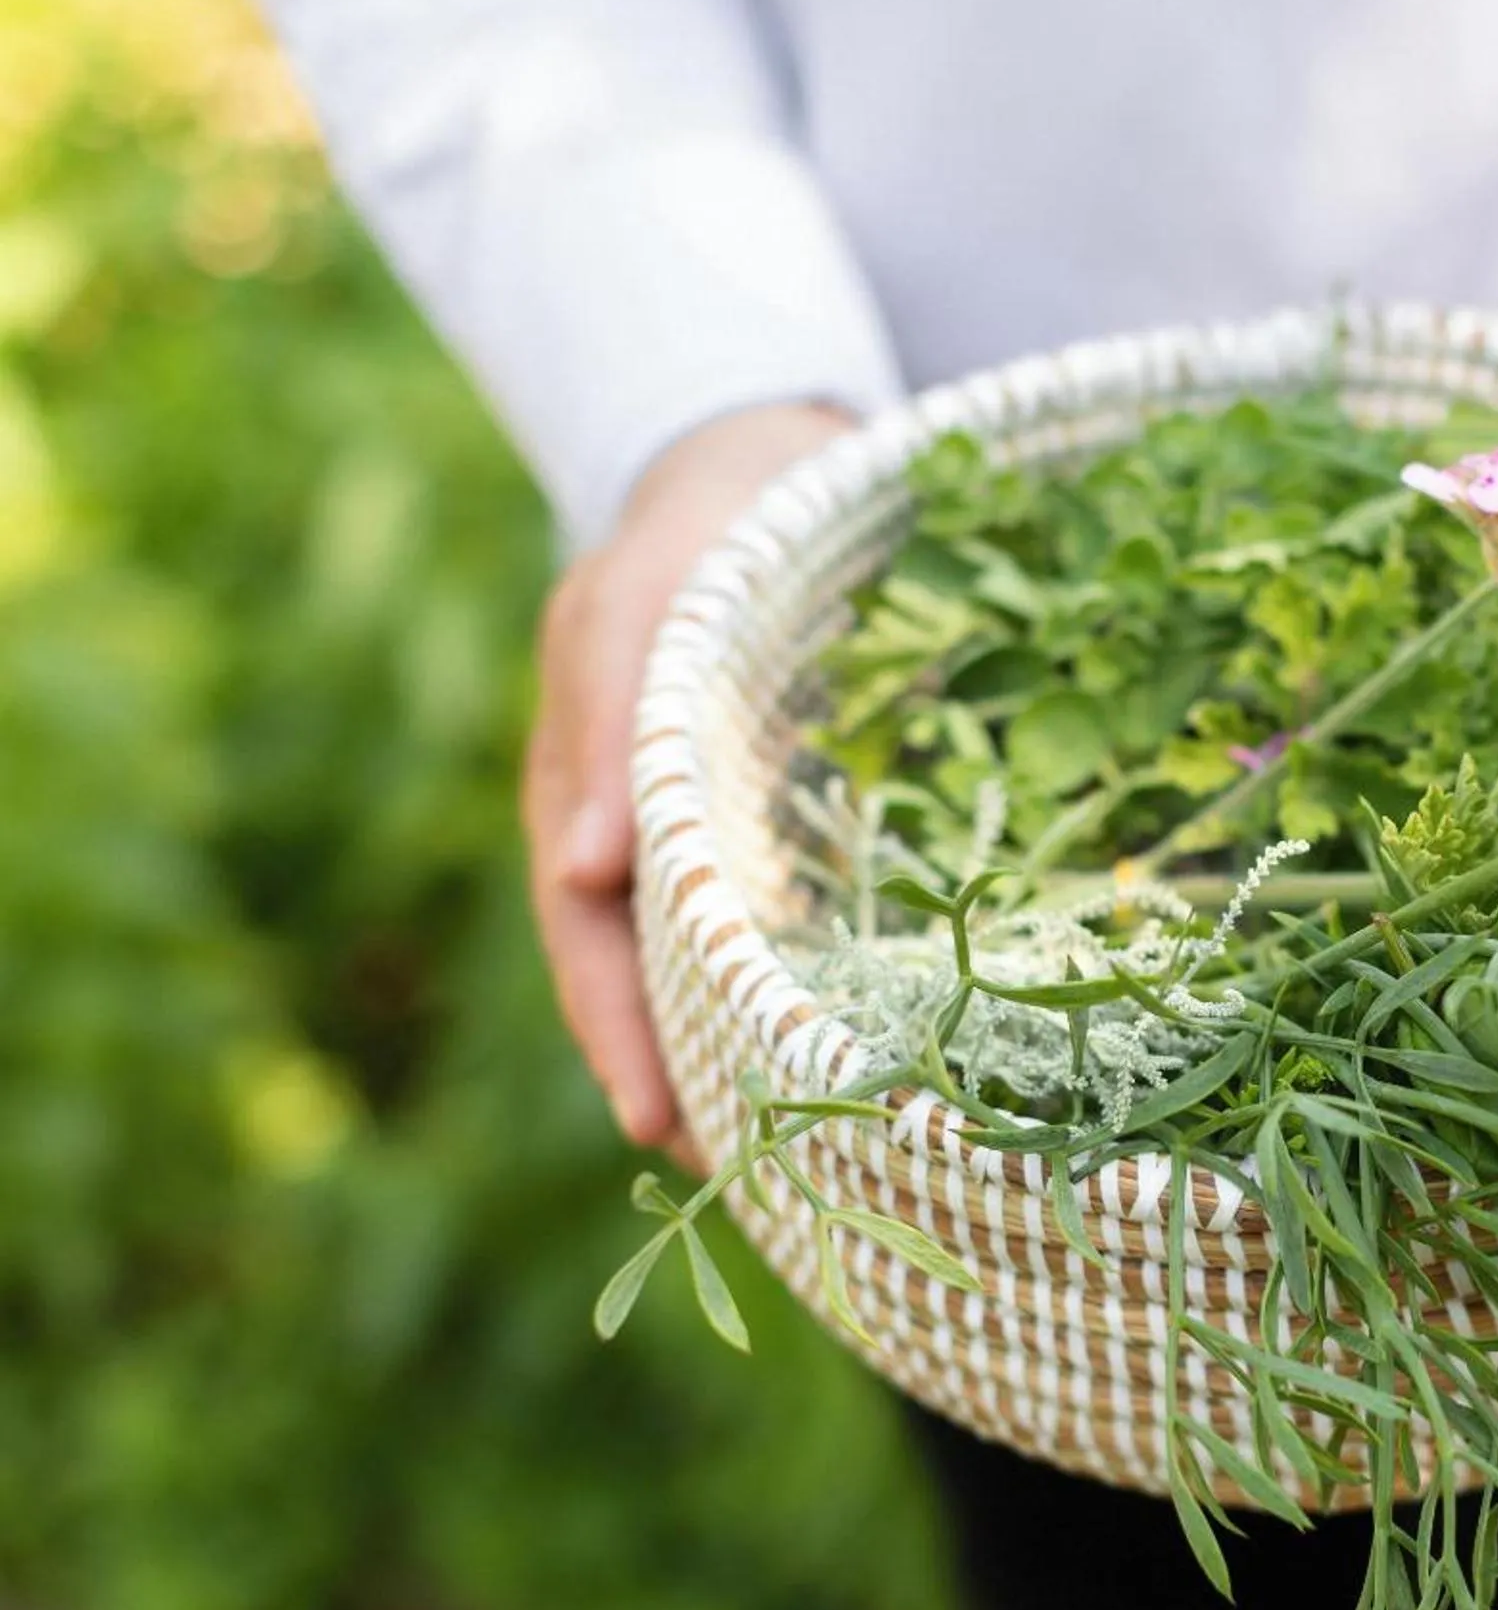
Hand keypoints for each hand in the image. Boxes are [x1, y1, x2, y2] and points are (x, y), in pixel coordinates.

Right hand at [524, 401, 855, 1149]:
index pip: (589, 903)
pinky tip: (798, 1051)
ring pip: (675, 934)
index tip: (649, 1105)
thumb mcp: (674, 572)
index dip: (616, 1009)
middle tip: (695, 1154)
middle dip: (649, 1049)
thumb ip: (624, 705)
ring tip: (745, 1142)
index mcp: (597, 735)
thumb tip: (587, 870)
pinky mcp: (746, 798)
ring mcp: (680, 790)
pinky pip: (742, 904)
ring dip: (699, 1033)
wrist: (773, 455)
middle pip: (619, 941)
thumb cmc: (733, 508)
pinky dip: (756, 979)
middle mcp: (625, 777)